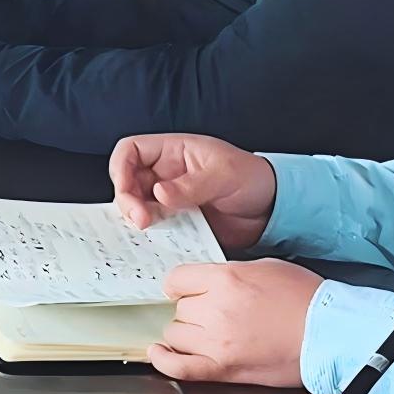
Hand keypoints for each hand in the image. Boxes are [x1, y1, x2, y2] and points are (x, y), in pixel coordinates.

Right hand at [107, 132, 277, 248]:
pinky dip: (152, 236)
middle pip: (127, 182)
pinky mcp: (177, 222)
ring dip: (138, 220)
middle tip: (141, 219)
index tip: (125, 187)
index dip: (121, 167)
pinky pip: (156, 229)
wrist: (272, 210)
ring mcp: (169, 200)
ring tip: (150, 230)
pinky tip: (158, 242)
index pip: (131, 150)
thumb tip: (158, 193)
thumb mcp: (224, 175)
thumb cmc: (253, 179)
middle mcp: (165, 174)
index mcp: (174, 152)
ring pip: (137, 207)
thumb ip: (191, 185)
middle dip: (127, 201)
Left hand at [149, 257, 320, 385]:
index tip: (191, 290)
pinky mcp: (223, 368)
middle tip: (219, 314)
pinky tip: (161, 352)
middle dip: (195, 309)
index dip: (184, 285)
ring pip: (176, 333)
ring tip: (212, 333)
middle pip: (180, 308)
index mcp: (225, 279)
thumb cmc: (306, 299)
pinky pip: (177, 366)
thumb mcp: (264, 267)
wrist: (329, 334)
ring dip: (189, 333)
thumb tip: (206, 282)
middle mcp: (215, 309)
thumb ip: (228, 273)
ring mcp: (216, 342)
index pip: (177, 279)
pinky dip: (164, 359)